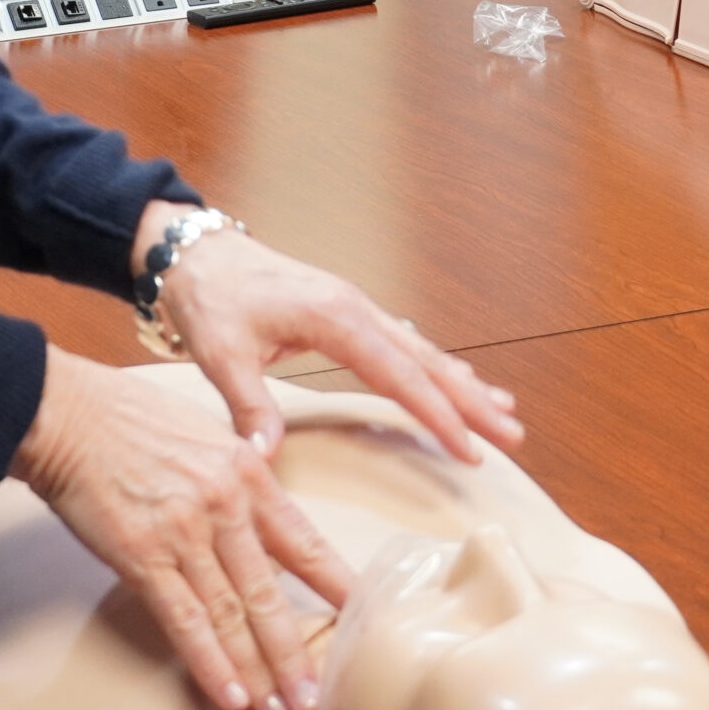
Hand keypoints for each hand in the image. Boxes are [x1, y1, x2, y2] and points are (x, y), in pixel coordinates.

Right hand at [13, 346, 343, 709]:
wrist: (68, 413)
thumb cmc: (130, 417)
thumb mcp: (205, 433)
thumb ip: (238, 473)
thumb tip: (259, 510)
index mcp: (247, 472)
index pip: (304, 541)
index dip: (336, 586)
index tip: (362, 619)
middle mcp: (224, 506)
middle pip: (270, 593)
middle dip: (295, 652)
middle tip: (316, 693)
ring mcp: (183, 533)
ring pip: (231, 616)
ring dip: (257, 670)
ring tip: (278, 706)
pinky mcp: (142, 556)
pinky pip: (185, 620)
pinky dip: (210, 663)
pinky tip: (230, 694)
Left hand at [139, 204, 521, 465]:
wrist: (194, 251)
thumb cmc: (208, 297)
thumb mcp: (220, 353)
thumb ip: (248, 405)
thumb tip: (264, 458)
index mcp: (334, 316)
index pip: (400, 374)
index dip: (439, 415)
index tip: (471, 449)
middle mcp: (356, 308)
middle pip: (426, 361)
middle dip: (471, 401)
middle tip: (514, 438)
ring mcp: (355, 307)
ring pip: (422, 350)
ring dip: (462, 383)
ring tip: (505, 413)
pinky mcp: (346, 312)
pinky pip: (402, 343)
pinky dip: (435, 367)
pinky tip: (457, 382)